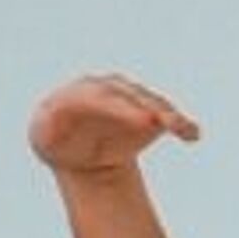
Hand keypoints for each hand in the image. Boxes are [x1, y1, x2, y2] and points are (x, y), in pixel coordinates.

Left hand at [28, 73, 198, 178]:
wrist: (79, 150)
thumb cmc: (58, 141)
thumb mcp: (46, 139)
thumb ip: (48, 131)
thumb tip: (50, 129)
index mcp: (83, 91)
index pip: (102, 97)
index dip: (120, 108)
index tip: (135, 120)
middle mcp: (110, 88)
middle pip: (130, 96)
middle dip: (143, 108)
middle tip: (157, 122)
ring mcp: (132, 97)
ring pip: (152, 103)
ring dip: (167, 114)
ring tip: (178, 128)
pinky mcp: (150, 110)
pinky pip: (167, 116)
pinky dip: (181, 125)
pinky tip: (192, 135)